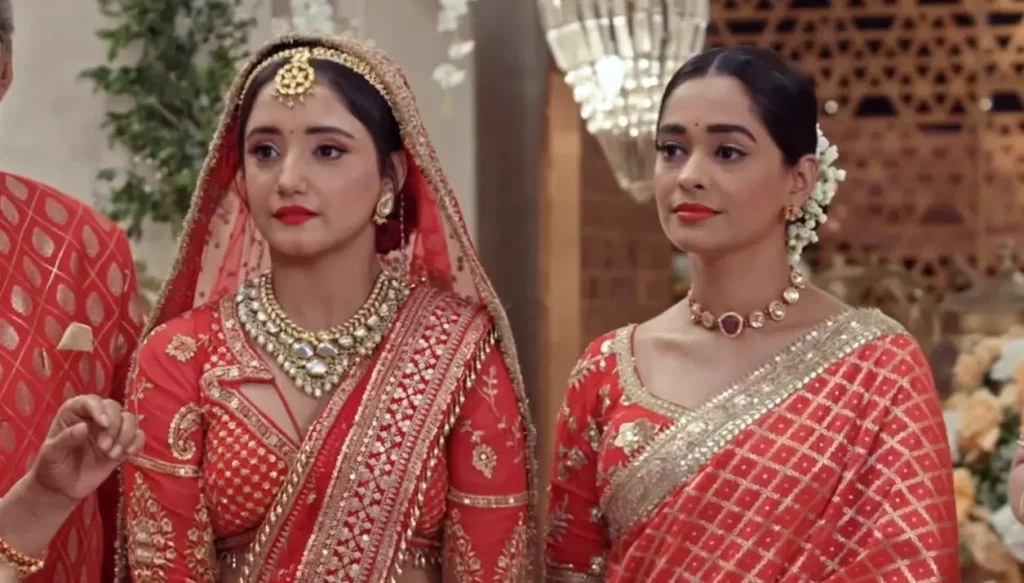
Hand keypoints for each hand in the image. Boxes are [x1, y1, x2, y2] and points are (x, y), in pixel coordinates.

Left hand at [26, 395, 144, 505]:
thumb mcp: (51, 454)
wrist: (61, 488)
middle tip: (103, 447)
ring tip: (112, 454)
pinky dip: (137, 442)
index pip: (91, 401)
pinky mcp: (122, 444)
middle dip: (114, 426)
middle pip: (114, 407)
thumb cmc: (51, 467)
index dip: (99, 408)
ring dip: (125, 435)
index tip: (103, 424)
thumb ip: (65, 439)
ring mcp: (111, 431)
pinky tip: (127, 454)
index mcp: (75, 413)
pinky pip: (138, 436)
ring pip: (129, 419)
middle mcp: (95, 417)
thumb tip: (84, 427)